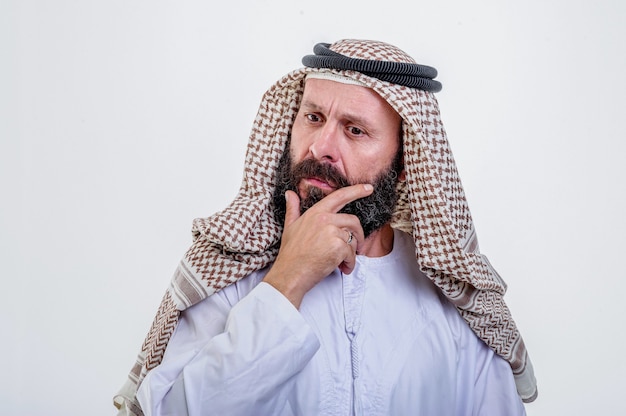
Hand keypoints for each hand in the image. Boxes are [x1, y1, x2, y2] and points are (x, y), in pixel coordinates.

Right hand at [263, 184, 372, 308]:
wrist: (290, 273)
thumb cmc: (290, 253)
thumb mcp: (290, 226)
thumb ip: (293, 208)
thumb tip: (290, 193)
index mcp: (316, 213)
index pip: (339, 196)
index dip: (356, 191)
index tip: (368, 188)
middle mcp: (325, 219)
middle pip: (353, 221)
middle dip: (358, 235)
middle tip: (356, 247)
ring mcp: (332, 232)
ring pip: (353, 239)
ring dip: (351, 253)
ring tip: (342, 262)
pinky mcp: (338, 247)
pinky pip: (352, 254)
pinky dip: (349, 263)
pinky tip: (341, 268)